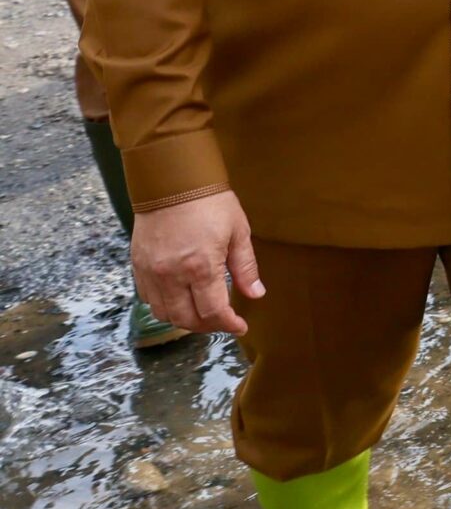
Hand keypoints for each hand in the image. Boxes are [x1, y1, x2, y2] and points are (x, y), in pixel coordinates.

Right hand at [131, 190, 262, 335]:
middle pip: (187, 319)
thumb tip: (255, 294)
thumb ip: (245, 267)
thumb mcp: (238, 231)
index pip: (213, 312)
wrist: (172, 182)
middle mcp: (172, 275)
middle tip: (223, 321)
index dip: (228, 324)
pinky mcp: (138, 266)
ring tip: (203, 313)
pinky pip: (148, 299)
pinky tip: (180, 299)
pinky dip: (164, 306)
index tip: (240, 326)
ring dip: (184, 319)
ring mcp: (151, 272)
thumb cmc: (210, 203)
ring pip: (164, 314)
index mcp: (201, 267)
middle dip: (208, 326)